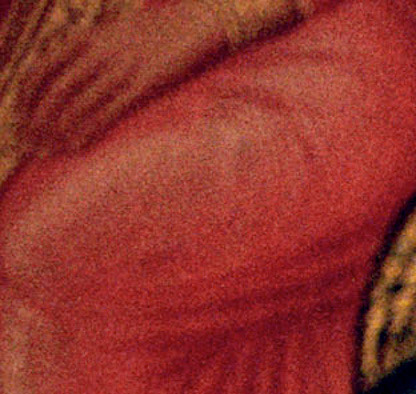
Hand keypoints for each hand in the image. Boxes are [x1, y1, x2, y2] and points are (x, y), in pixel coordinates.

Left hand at [19, 0, 250, 155]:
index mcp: (86, 38)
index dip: (27, 95)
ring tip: (48, 150)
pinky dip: (90, 128)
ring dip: (59, 129)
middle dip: (39, 118)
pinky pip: (109, 110)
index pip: (42, 69)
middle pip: (56, 91)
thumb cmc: (157, 30)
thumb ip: (91, 47)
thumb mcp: (112, 30)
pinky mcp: (143, 84)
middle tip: (29, 141)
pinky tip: (78, 144)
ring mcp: (119, 69)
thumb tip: (71, 66)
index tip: (20, 114)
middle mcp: (97, 53)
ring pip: (78, 104)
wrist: (194, 21)